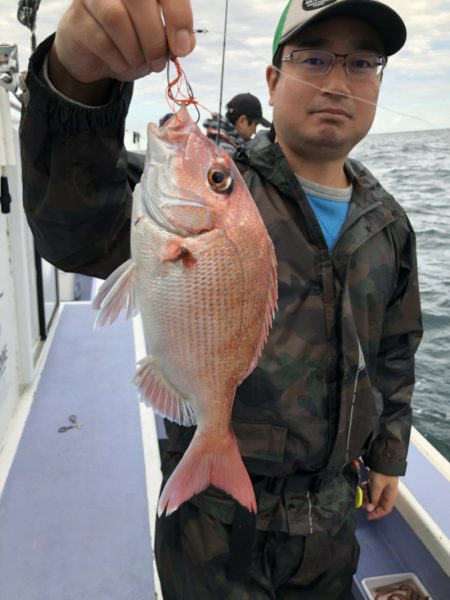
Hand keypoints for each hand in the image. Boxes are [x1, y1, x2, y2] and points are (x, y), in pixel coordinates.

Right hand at [52, 0, 194, 83]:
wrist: (93, 57)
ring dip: (135, 51)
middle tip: (159, 62)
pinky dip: (118, 60)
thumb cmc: (129, 43)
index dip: (178, 16)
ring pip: (116, 18)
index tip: (181, 47)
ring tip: (140, 64)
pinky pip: (100, 40)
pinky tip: (121, 64)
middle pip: (139, 0)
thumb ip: (175, 38)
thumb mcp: (158, 43)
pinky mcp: (76, 19)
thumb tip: (184, 44)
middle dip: (155, 39)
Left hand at [364, 471, 398, 520]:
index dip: (377, 514)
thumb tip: (369, 508)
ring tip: (359, 495)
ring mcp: (383, 485)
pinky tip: (361, 487)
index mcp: (391, 495)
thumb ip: (373, 498)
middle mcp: (388, 492)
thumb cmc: (383, 472)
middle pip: (379, 503)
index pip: (385, 509)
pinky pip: (372, 488)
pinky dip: (367, 488)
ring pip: (375, 495)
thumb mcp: (376, 486)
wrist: (384, 457)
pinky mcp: (379, 479)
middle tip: (361, 504)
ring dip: (367, 496)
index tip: (368, 516)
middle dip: (370, 505)